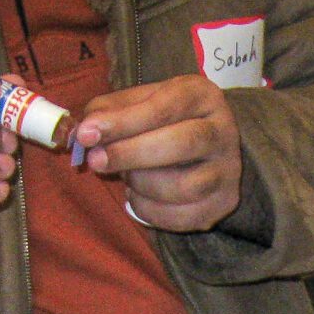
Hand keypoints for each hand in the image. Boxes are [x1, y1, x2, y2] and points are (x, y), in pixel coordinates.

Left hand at [76, 74, 242, 231]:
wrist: (208, 148)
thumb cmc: (167, 121)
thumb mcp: (142, 101)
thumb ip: (111, 111)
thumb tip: (85, 133)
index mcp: (202, 97)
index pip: (164, 107)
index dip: (123, 122)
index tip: (87, 133)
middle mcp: (223, 133)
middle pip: (180, 145)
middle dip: (131, 155)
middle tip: (96, 161)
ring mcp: (228, 172)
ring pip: (183, 186)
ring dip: (141, 184)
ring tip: (125, 177)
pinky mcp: (224, 203)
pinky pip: (182, 217)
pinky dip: (149, 210)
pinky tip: (138, 196)